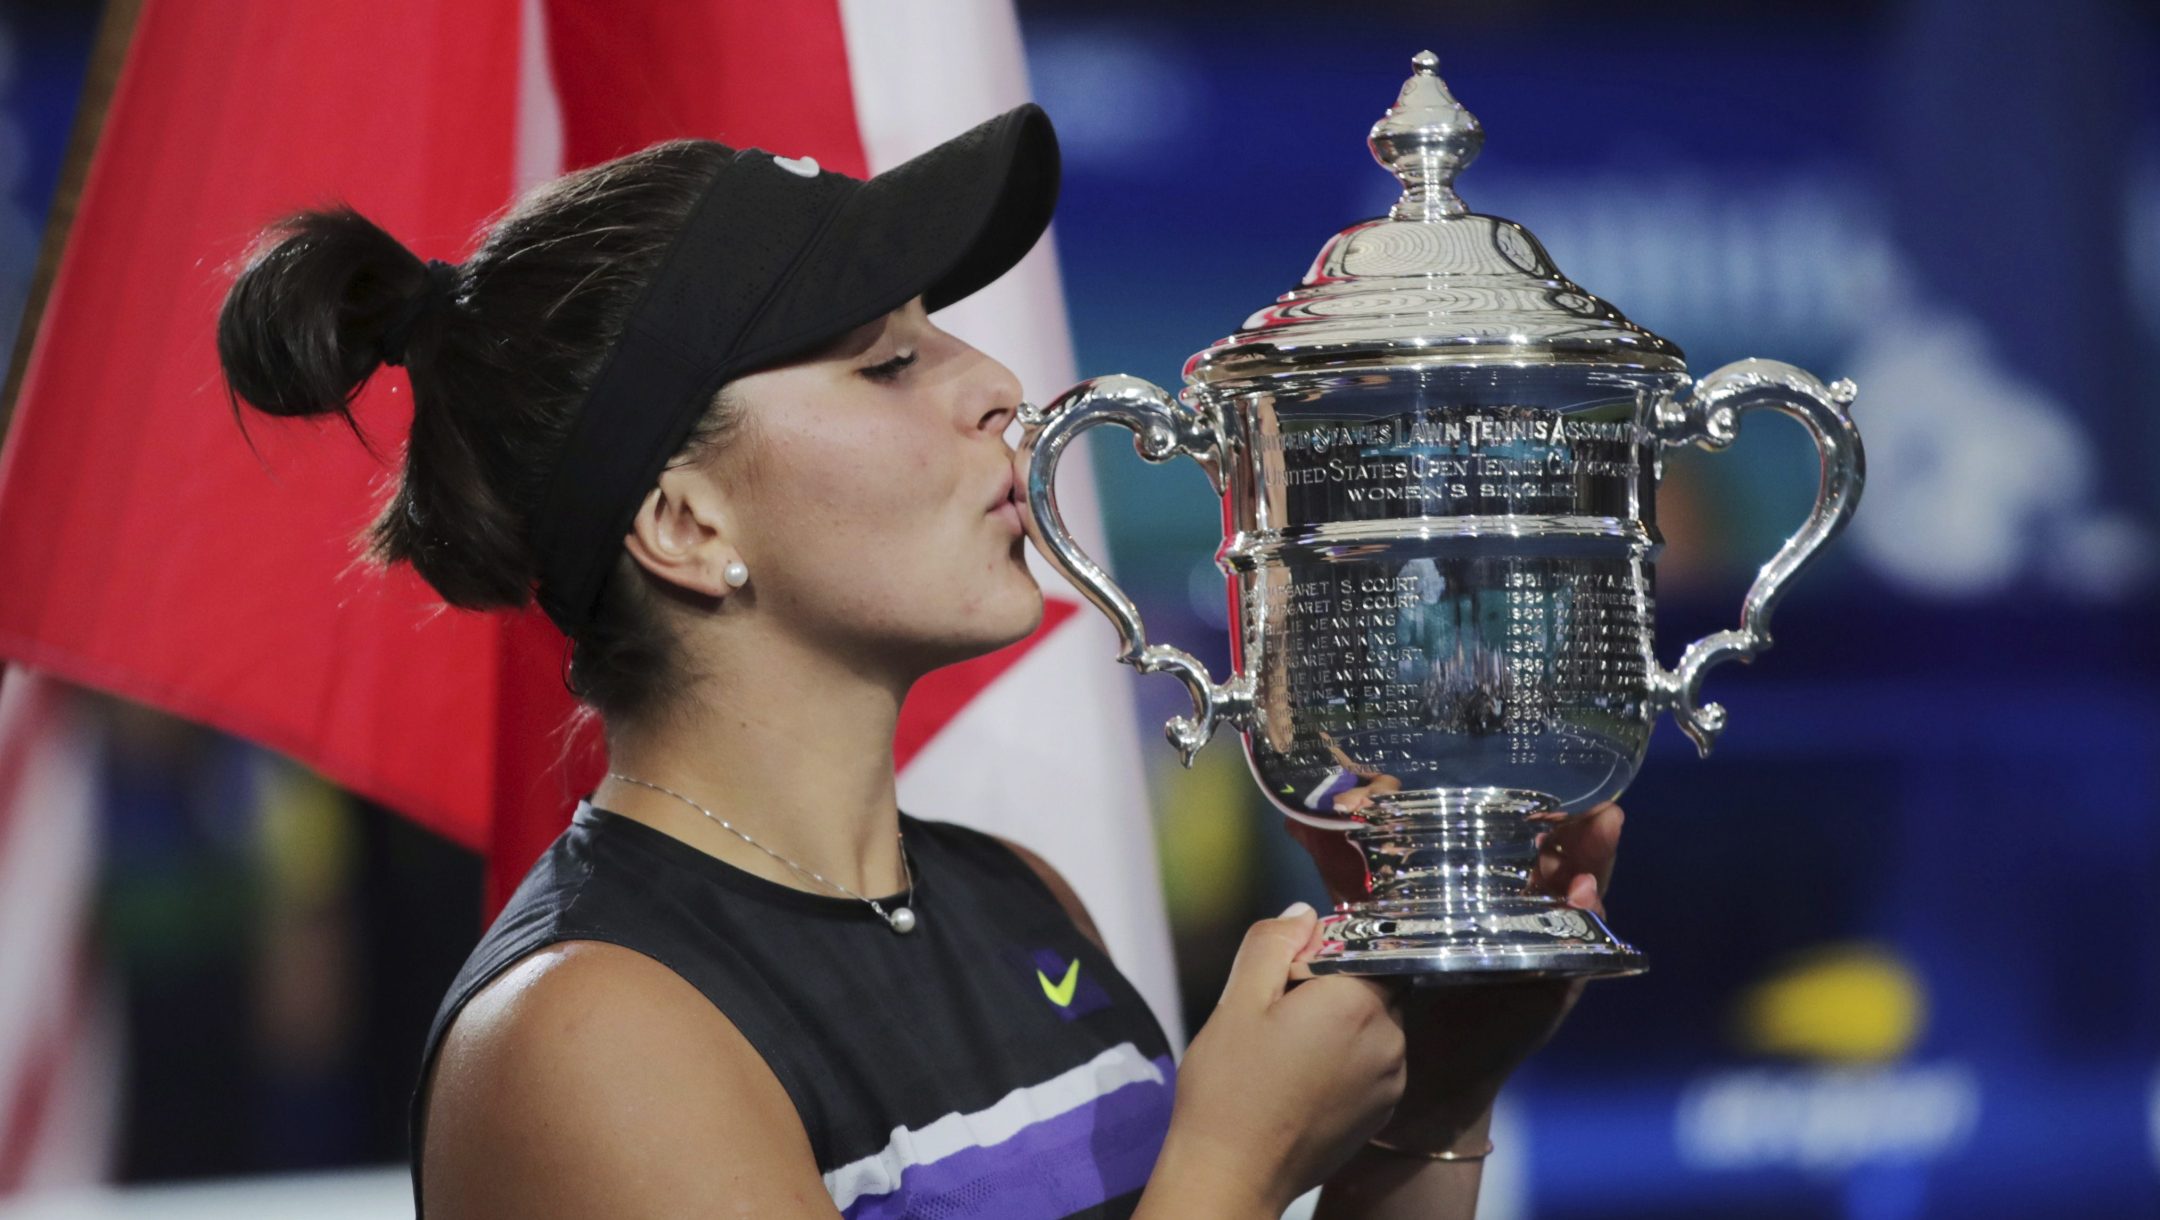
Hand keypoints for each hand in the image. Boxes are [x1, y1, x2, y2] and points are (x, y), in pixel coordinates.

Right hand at [1151, 905, 1407, 1215]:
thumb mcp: (1239, 1001)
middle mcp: (1389, 1038)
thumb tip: (1304, 913)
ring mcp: (1390, 1080)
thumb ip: (1273, 943)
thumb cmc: (1229, 1089)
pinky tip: (1299, 1080)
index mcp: (1357, 1002)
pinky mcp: (1382, 1113)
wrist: (1233, 1175)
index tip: (1285, 971)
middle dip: (1331, 987)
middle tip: (1278, 1014)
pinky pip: (1371, 1064)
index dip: (1323, 950)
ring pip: (1372, 1025)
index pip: (1364, 945)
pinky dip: (1343, 1061)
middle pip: (1371, 984)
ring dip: (1339, 1025)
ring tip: (1285, 1053)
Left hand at [1285, 801, 1624, 1151]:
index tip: (1528, 774)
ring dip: (1593, 861)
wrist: (1409, 1068)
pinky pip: (1580, 953)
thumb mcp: (1369, 916)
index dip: (1524, 806)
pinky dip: (1587, 922)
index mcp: (1482, 893)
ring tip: (1602, 826)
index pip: (1514, 837)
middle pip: (1557, 859)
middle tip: (1591, 792)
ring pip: (1579, 897)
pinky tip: (1584, 894)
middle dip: (1576, 825)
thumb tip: (1298, 815)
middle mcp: (1518, 915)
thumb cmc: (1394, 989)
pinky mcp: (1552, 987)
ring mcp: (1540, 949)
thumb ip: (1343, 871)